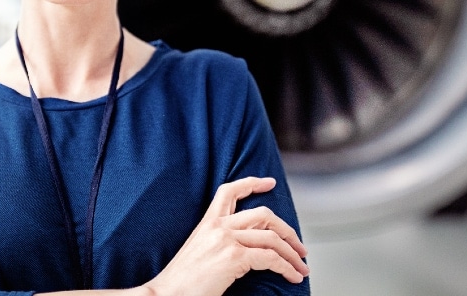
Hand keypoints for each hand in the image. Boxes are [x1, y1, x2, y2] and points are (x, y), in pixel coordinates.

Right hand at [143, 176, 308, 295]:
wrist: (165, 294)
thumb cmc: (181, 281)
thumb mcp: (199, 251)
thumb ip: (218, 242)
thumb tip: (245, 249)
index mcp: (207, 223)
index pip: (230, 191)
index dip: (253, 183)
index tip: (270, 182)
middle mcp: (218, 226)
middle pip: (264, 214)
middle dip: (287, 230)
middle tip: (299, 246)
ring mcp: (227, 240)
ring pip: (272, 238)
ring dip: (293, 253)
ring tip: (302, 267)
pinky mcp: (234, 258)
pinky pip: (271, 259)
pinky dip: (287, 268)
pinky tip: (292, 277)